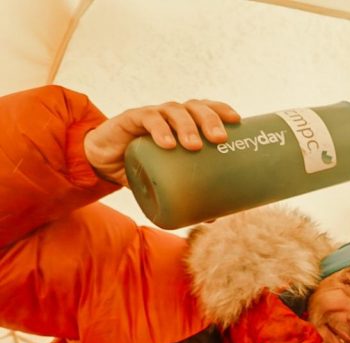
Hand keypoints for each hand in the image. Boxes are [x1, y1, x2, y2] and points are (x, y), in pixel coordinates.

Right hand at [84, 99, 239, 184]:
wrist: (104, 161)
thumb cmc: (143, 166)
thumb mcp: (166, 180)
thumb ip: (188, 195)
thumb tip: (213, 218)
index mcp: (184, 122)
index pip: (206, 108)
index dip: (221, 110)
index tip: (237, 121)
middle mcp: (170, 115)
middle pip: (194, 108)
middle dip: (209, 120)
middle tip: (219, 139)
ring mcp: (151, 115)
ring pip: (173, 111)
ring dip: (186, 126)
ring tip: (194, 145)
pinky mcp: (130, 119)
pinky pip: (146, 119)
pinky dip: (159, 129)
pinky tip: (167, 143)